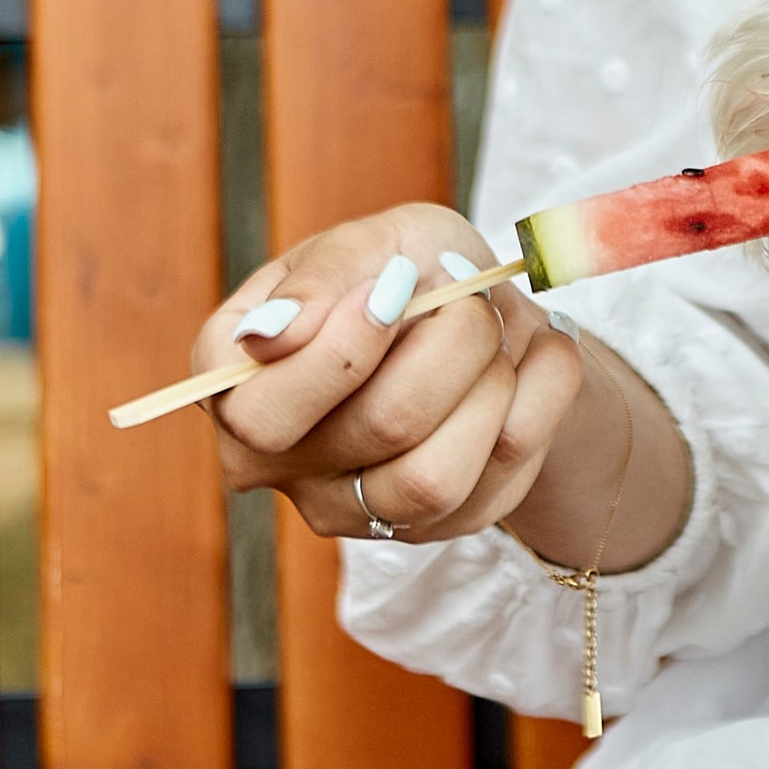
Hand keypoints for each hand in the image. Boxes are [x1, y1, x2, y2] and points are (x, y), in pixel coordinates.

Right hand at [202, 203, 587, 545]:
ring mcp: (345, 507)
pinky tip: (533, 361)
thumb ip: (319, 277)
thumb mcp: (373, 239)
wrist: (488, 318)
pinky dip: (538, 402)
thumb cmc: (413, 270)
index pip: (261, 414)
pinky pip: (498, 482)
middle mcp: (270, 460)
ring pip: (435, 479)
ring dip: (493, 386)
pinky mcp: (426, 529)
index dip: (344, 350)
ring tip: (498, 336)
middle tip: (470, 297)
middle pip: (378, 428)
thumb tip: (269, 336)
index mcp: (231, 380)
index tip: (399, 285)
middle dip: (453, 343)